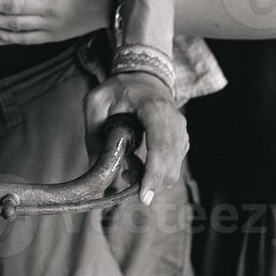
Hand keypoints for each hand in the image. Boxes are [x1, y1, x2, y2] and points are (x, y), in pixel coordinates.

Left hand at [83, 72, 186, 206]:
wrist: (144, 78)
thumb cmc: (119, 89)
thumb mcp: (97, 102)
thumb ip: (93, 132)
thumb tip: (95, 167)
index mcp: (154, 108)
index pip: (160, 145)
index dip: (153, 173)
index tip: (144, 197)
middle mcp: (175, 122)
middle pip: (169, 164)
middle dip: (148, 181)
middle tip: (124, 176)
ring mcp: (181, 132)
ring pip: (173, 170)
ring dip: (151, 178)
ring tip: (128, 165)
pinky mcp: (182, 141)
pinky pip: (173, 166)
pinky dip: (156, 173)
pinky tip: (138, 163)